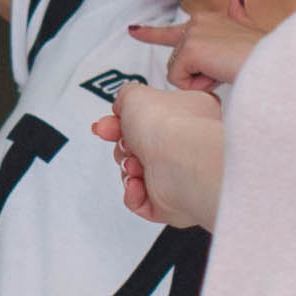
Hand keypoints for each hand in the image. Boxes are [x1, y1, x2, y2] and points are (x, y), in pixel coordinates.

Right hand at [99, 84, 221, 224]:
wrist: (180, 161)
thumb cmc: (169, 126)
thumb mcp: (136, 94)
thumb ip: (125, 96)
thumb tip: (122, 105)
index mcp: (187, 114)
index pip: (149, 118)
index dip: (122, 120)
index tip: (108, 123)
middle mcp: (185, 144)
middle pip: (138, 146)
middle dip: (123, 146)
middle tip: (123, 143)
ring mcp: (179, 173)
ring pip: (137, 173)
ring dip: (128, 168)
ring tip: (135, 164)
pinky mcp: (171, 201)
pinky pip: (141, 200)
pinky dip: (133, 193)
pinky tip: (137, 182)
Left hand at [133, 0, 267, 92]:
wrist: (276, 63)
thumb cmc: (266, 55)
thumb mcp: (249, 34)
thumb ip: (237, 19)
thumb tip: (236, 0)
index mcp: (209, 19)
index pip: (174, 30)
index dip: (151, 33)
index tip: (131, 30)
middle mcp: (198, 21)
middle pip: (177, 63)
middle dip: (197, 76)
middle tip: (224, 70)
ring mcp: (193, 34)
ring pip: (177, 73)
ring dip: (200, 81)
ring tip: (225, 71)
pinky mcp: (191, 49)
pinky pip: (179, 81)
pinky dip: (198, 86)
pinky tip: (218, 75)